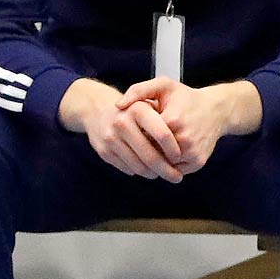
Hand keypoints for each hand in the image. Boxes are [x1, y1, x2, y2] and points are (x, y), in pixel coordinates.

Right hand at [58, 79, 184, 181]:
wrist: (97, 109)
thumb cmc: (133, 109)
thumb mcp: (150, 101)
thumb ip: (166, 117)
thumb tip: (182, 147)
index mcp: (138, 109)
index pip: (163, 134)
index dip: (174, 150)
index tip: (180, 157)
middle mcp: (122, 123)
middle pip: (151, 156)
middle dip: (166, 170)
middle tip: (176, 177)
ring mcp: (111, 138)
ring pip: (139, 167)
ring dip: (153, 174)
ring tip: (162, 173)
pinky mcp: (104, 151)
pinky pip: (127, 169)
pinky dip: (139, 172)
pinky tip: (146, 169)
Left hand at [115, 78, 262, 175]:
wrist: (216, 110)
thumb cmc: (185, 98)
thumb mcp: (163, 86)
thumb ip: (138, 91)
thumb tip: (118, 106)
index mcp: (171, 120)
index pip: (141, 136)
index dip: (136, 133)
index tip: (136, 129)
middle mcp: (183, 139)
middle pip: (151, 152)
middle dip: (144, 148)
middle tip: (142, 140)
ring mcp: (192, 153)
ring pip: (162, 163)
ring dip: (156, 157)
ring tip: (154, 145)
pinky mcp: (198, 162)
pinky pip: (174, 169)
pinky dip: (168, 164)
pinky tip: (166, 152)